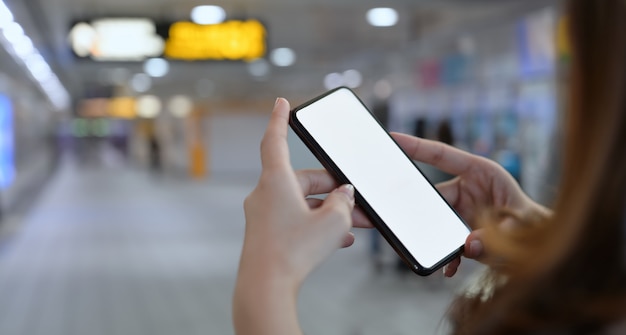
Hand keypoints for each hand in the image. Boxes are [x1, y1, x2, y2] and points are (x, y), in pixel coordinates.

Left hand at [234, 98, 355, 334]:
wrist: (266, 287)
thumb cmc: (293, 251)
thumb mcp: (332, 222)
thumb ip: (343, 203)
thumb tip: (344, 196)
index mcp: (276, 180)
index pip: (275, 140)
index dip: (280, 119)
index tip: (280, 102)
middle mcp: (265, 194)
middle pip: (303, 180)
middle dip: (334, 190)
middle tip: (358, 202)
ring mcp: (264, 215)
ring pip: (303, 204)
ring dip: (328, 212)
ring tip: (355, 226)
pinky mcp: (267, 234)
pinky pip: (296, 221)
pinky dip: (315, 225)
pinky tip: (338, 240)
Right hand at [391, 133, 550, 276]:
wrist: (542, 249)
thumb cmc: (536, 229)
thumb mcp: (521, 230)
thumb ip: (495, 237)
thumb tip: (468, 246)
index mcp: (482, 173)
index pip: (444, 156)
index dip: (417, 146)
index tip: (393, 138)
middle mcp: (468, 188)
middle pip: (432, 192)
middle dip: (416, 204)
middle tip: (393, 210)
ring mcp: (462, 207)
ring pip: (434, 218)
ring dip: (433, 235)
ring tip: (434, 250)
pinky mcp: (460, 227)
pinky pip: (442, 237)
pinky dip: (445, 254)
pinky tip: (448, 267)